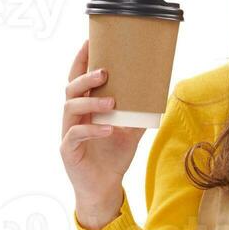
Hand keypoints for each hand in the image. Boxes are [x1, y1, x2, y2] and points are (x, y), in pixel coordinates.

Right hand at [60, 38, 145, 228]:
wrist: (105, 188)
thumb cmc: (113, 156)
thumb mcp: (131, 131)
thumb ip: (139, 113)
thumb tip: (160, 94)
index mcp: (85, 107)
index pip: (78, 78)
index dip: (81, 60)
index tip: (89, 41)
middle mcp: (73, 116)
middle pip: (71, 88)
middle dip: (87, 77)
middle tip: (106, 72)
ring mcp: (68, 132)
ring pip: (71, 108)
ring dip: (91, 102)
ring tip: (112, 102)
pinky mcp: (68, 150)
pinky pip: (75, 135)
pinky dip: (93, 130)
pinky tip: (110, 129)